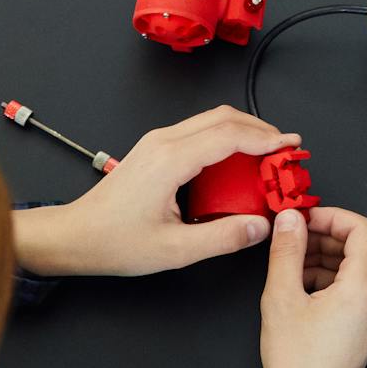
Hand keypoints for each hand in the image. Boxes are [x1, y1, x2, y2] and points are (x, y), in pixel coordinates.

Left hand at [11, 106, 295, 277]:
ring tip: (268, 155)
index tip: (291, 147)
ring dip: (243, 132)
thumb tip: (260, 226)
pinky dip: (225, 139)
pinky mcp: (154, 149)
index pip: (229, 135)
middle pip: (223, 117)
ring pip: (210, 120)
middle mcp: (164, 142)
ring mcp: (157, 142)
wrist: (75, 235)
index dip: (266, 139)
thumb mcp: (175, 250)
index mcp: (170, 160)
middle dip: (260, 129)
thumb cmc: (114, 241)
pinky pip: (198, 131)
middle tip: (287, 150)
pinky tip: (237, 162)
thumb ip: (223, 236)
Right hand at [260, 207, 366, 367]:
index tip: (303, 218)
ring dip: (325, 256)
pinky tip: (300, 285)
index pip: (362, 228)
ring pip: (357, 266)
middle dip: (325, 235)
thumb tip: (290, 218)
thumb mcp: (282, 297)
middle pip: (361, 246)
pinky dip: (330, 277)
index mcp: (365, 287)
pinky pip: (355, 287)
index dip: (331, 215)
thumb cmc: (296, 363)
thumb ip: (287, 250)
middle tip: (292, 235)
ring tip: (289, 263)